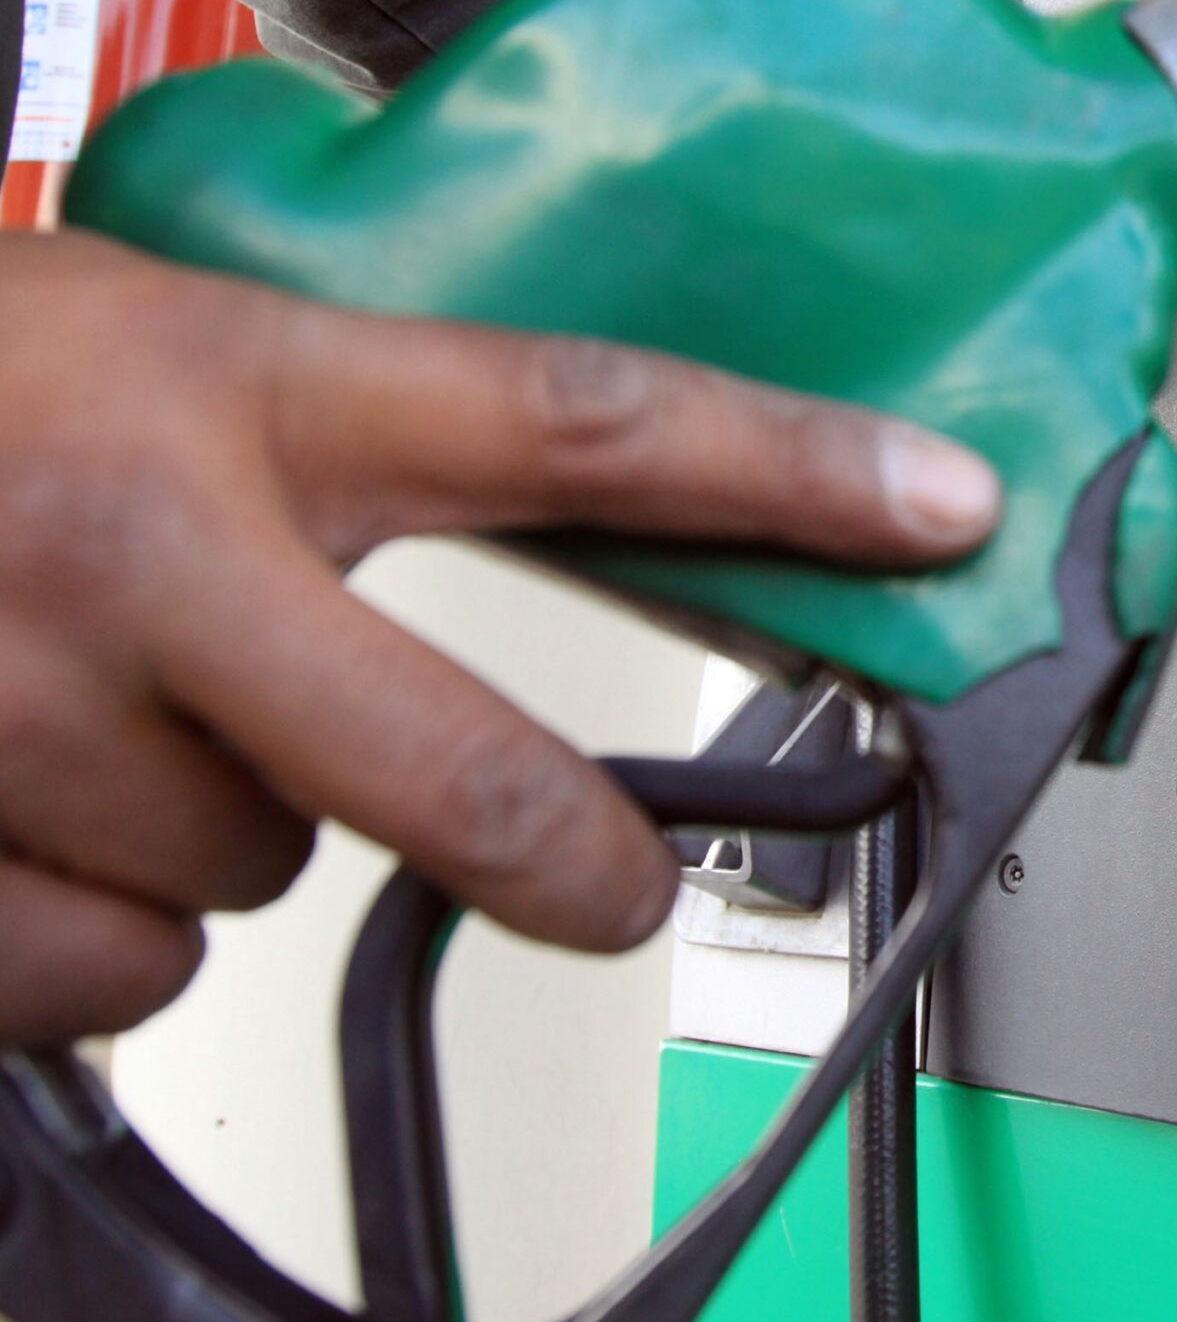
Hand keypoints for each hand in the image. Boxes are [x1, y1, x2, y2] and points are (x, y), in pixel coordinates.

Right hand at [0, 230, 999, 1042]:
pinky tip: (19, 808)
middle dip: (563, 858)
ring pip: (257, 882)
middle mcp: (138, 546)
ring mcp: (13, 716)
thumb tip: (606, 497)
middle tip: (610, 887)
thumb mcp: (172, 346)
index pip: (577, 418)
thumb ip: (358, 434)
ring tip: (116, 713)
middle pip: (452, 772)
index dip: (787, 465)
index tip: (939, 506)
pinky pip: (115, 976)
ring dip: (229, 831)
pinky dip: (92, 923)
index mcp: (237, 385)